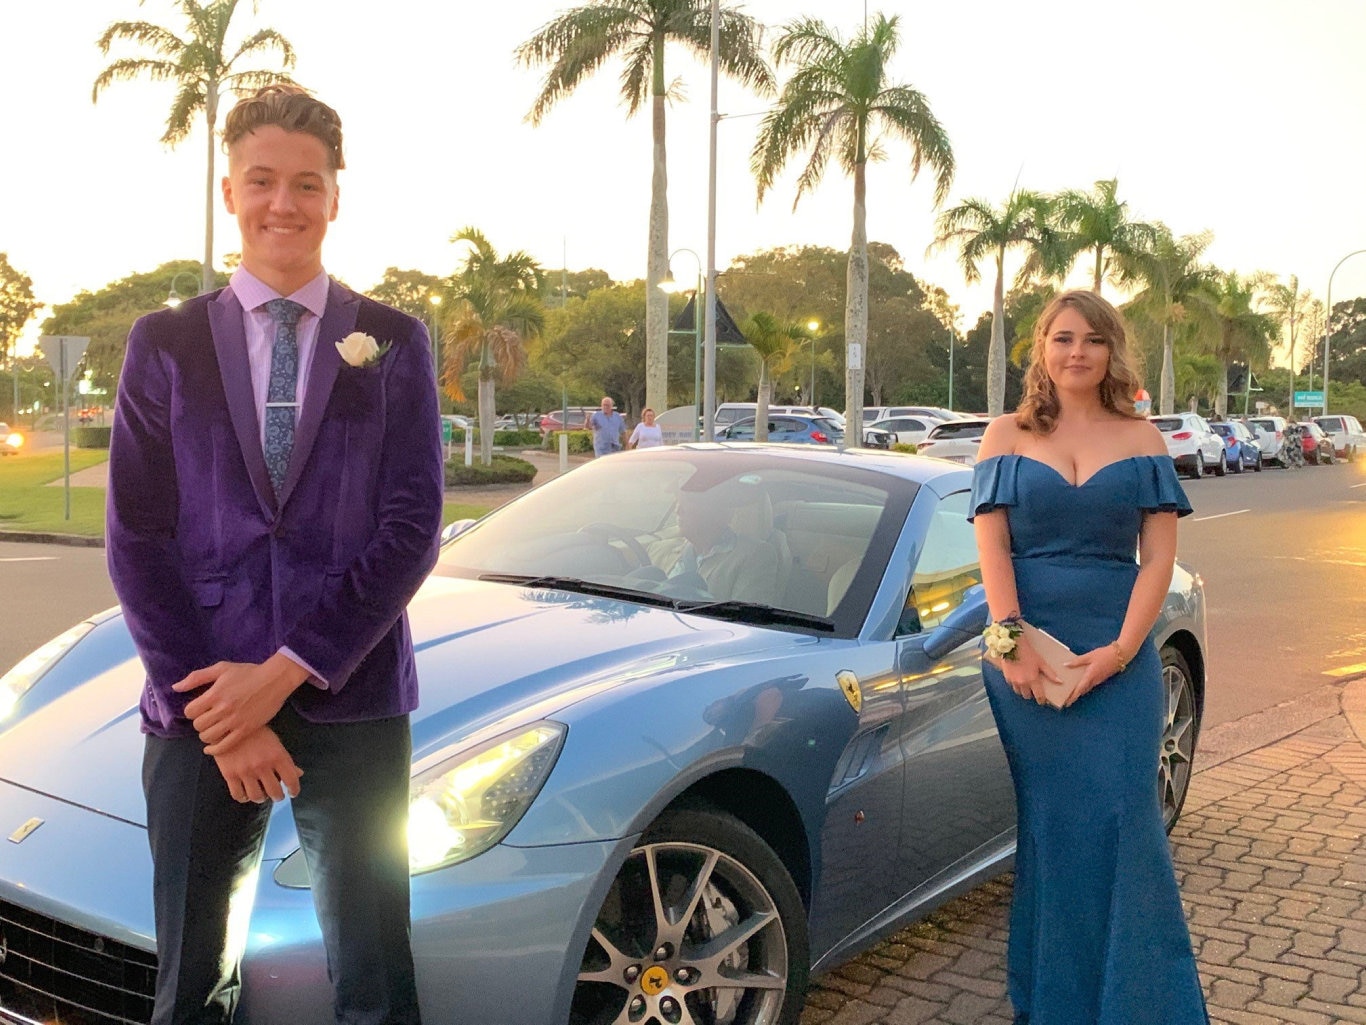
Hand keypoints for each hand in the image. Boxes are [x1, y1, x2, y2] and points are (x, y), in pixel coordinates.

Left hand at [173, 652, 307, 754]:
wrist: (275, 680)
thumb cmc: (248, 672)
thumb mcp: (221, 668)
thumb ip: (197, 677)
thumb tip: (175, 687)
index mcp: (215, 694)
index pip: (190, 712)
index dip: (192, 711)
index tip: (199, 709)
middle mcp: (223, 709)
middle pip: (198, 725)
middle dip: (199, 723)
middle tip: (207, 719)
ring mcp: (234, 721)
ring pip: (208, 737)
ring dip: (206, 735)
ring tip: (212, 729)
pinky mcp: (246, 730)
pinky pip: (224, 746)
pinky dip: (214, 750)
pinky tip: (211, 748)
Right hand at [213, 726, 301, 803]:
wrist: (229, 723)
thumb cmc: (256, 732)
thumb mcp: (275, 742)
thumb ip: (286, 760)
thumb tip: (299, 774)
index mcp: (277, 756)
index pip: (291, 780)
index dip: (294, 790)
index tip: (293, 793)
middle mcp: (263, 766)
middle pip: (275, 792)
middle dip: (278, 796)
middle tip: (277, 795)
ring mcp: (246, 771)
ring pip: (257, 797)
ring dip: (262, 798)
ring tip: (262, 795)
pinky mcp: (230, 774)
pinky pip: (238, 795)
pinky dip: (244, 797)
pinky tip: (246, 793)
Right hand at [989, 636, 1061, 705]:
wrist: (1013, 646)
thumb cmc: (1028, 653)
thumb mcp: (1041, 662)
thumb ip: (1050, 674)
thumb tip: (1060, 682)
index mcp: (1032, 680)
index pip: (1038, 696)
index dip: (1041, 700)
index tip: (1043, 701)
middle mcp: (1022, 683)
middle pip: (1027, 696)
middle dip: (1031, 694)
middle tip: (1034, 690)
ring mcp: (1013, 681)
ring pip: (1019, 692)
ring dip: (1023, 690)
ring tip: (1026, 685)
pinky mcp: (1007, 677)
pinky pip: (1012, 685)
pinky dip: (1016, 684)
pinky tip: (1018, 679)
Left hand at [1060, 644, 1126, 706]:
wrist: (1120, 655)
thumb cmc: (1104, 655)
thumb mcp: (1089, 656)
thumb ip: (1077, 661)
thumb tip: (1065, 665)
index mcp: (1090, 675)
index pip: (1080, 688)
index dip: (1073, 696)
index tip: (1068, 702)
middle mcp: (1094, 680)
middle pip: (1083, 691)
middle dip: (1075, 696)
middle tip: (1066, 701)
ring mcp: (1098, 680)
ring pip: (1087, 688)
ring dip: (1079, 693)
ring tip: (1071, 694)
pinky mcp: (1101, 678)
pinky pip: (1090, 685)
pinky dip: (1084, 687)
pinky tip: (1079, 685)